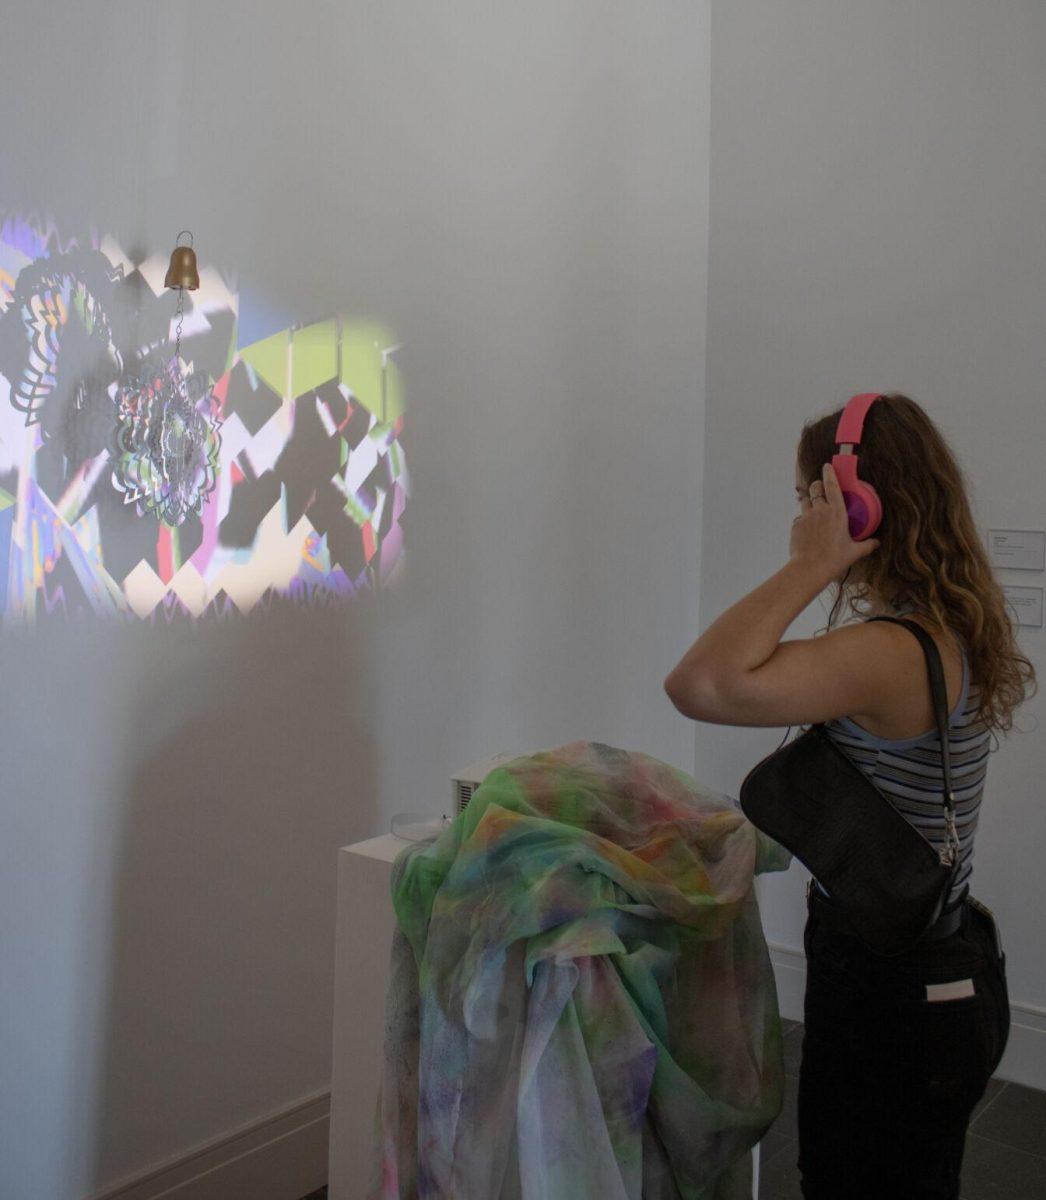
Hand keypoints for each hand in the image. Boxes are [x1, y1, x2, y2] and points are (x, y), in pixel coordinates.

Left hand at [789, 462, 879, 578]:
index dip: (829, 473)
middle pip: (815, 488)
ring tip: (814, 508)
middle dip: (817, 485)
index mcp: (837, 512)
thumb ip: (867, 545)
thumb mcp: (854, 552)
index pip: (832, 485)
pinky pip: (799, 518)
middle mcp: (820, 510)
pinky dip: (803, 520)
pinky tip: (808, 529)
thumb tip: (877, 543)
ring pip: (805, 500)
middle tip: (820, 488)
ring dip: (809, 500)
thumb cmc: (834, 559)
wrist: (809, 569)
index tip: (827, 466)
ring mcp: (806, 517)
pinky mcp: (795, 526)